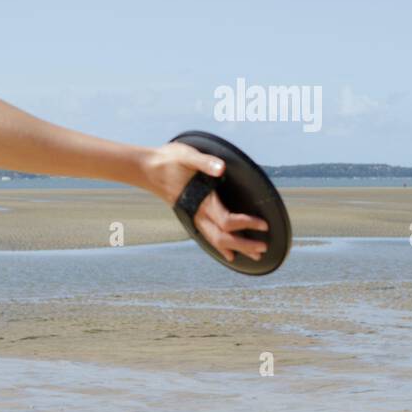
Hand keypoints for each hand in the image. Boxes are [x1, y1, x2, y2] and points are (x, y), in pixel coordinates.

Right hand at [143, 142, 269, 262]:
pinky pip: (208, 236)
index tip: (264, 224)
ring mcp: (193, 217)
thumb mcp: (188, 155)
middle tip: (264, 247)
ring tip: (254, 255)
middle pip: (223, 237)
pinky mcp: (191, 216)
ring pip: (216, 240)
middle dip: (244, 244)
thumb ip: (205, 163)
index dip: (246, 224)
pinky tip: (230, 253)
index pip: (227, 220)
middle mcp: (197, 213)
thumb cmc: (170, 160)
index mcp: (201, 201)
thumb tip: (221, 168)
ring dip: (236, 248)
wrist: (147, 169)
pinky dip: (221, 247)